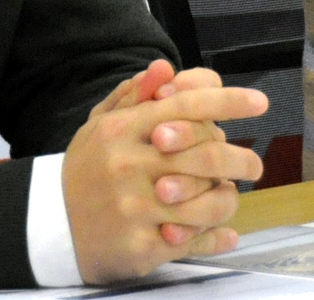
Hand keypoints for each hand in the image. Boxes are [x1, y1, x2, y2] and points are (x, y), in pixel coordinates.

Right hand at [63, 59, 268, 281]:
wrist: (54, 226)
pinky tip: (224, 233)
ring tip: (227, 196)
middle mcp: (129, 164)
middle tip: (253, 165)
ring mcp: (136, 207)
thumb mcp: (101, 125)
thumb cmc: (87, 170)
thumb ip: (135, 96)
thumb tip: (165, 68)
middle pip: (207, 155)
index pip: (185, 106)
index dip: (228, 101)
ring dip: (227, 199)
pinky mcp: (142, 245)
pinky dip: (217, 237)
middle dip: (241, 159)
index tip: (259, 102)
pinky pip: (196, 240)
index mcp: (123, 129)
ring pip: (208, 201)